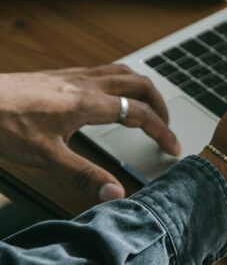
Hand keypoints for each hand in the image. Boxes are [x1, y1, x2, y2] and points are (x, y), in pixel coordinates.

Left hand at [0, 65, 179, 202]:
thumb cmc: (2, 123)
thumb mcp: (45, 157)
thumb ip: (84, 175)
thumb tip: (115, 193)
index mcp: (87, 103)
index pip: (139, 114)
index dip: (162, 131)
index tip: (172, 147)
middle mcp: (83, 84)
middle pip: (138, 84)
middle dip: (159, 105)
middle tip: (164, 126)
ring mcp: (70, 76)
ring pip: (120, 72)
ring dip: (141, 88)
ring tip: (146, 107)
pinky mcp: (57, 76)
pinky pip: (100, 71)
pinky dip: (118, 83)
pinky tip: (107, 99)